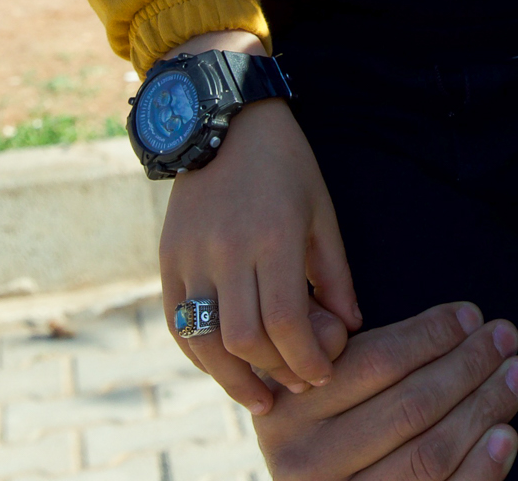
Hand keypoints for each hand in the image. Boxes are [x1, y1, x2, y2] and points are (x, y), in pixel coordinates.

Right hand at [159, 43, 358, 410]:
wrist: (223, 120)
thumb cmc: (286, 165)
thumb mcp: (322, 212)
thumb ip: (335, 273)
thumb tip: (350, 327)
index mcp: (272, 236)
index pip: (285, 321)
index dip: (305, 358)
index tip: (323, 375)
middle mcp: (226, 251)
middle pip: (244, 338)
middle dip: (275, 371)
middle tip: (298, 386)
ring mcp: (190, 256)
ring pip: (204, 339)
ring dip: (232, 378)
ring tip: (260, 397)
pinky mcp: (167, 259)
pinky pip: (178, 322)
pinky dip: (199, 354)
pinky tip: (223, 368)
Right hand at [252, 302, 517, 480]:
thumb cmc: (328, 425)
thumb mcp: (316, 386)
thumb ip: (352, 352)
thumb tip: (452, 320)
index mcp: (290, 414)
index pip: (377, 363)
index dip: (432, 334)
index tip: (471, 314)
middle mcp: (308, 464)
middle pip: (411, 407)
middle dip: (469, 365)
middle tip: (506, 336)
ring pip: (431, 454)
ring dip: (485, 407)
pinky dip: (482, 467)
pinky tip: (507, 434)